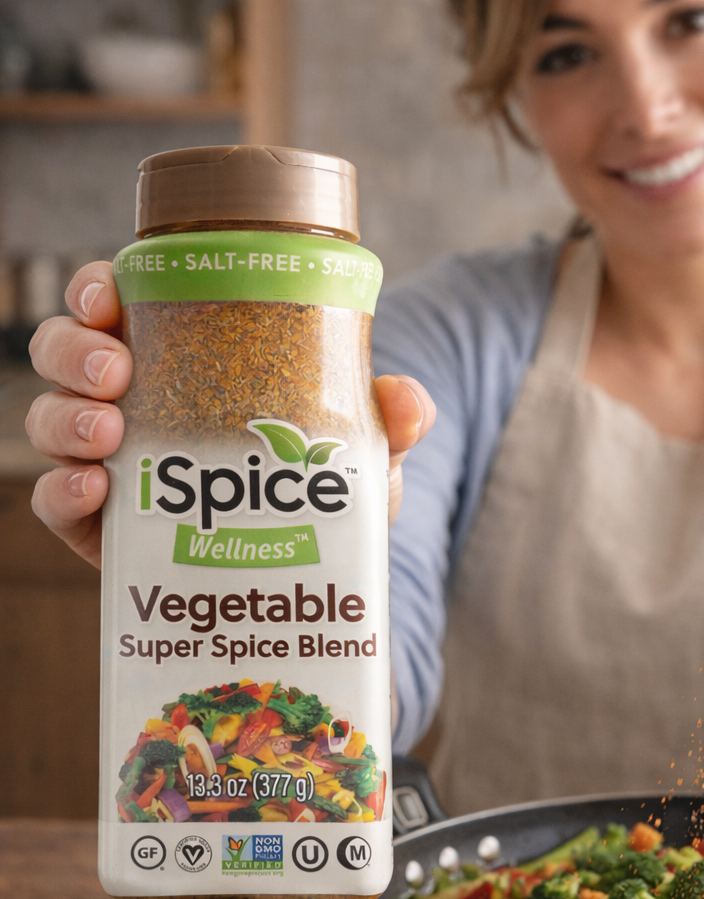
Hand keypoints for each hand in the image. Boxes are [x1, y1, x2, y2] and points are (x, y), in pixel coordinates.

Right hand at [27, 262, 434, 569]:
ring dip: (67, 418)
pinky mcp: (105, 526)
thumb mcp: (359, 449)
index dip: (97, 290)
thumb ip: (389, 421)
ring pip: (52, 421)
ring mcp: (113, 464)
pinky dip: (61, 492)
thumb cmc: (320, 483)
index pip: (119, 307)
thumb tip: (410, 401)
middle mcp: (135, 403)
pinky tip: (93, 490)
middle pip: (68, 355)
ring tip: (110, 433)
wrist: (309, 564)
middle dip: (76, 351)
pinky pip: (56, 502)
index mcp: (182, 362)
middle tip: (116, 369)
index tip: (108, 294)